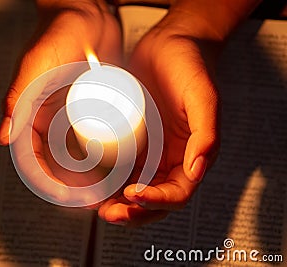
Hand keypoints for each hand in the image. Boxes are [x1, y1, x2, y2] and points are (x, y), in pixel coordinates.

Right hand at [0, 2, 121, 203]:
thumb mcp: (37, 65)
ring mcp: (75, 113)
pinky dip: (108, 152)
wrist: (90, 12)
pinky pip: (101, 135)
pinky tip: (122, 162)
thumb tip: (4, 137)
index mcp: (33, 112)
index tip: (64, 195)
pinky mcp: (97, 106)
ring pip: (80, 152)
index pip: (34, 155)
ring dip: (91, 172)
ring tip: (108, 187)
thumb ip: (19, 98)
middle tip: (91, 197)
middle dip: (72, 182)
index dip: (47, 178)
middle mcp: (53, 117)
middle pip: (59, 160)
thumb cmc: (59, 32)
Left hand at [98, 10, 220, 226]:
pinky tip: (91, 182)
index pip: (176, 193)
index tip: (135, 195)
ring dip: (115, 203)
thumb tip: (197, 171)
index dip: (157, 201)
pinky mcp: (130, 138)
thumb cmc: (191, 67)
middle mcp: (169, 158)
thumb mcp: (203, 97)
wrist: (171, 43)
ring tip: (96, 205)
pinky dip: (106, 180)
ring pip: (132, 188)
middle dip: (132, 213)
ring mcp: (148, 151)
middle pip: (152, 199)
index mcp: (190, 156)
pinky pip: (117, 165)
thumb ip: (207, 134)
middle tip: (109, 213)